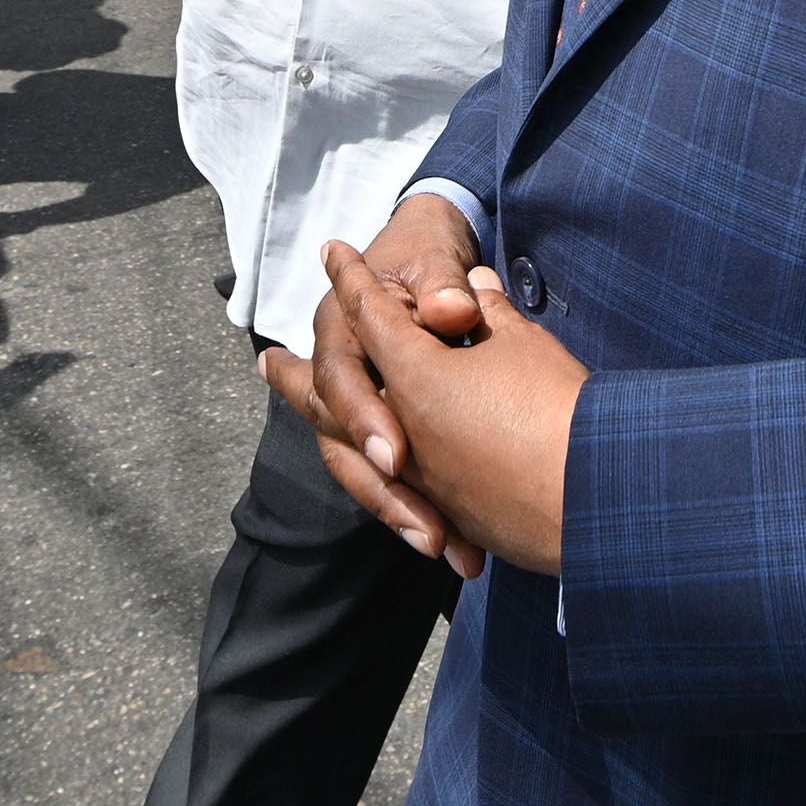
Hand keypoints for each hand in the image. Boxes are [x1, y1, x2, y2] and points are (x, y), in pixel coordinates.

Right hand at [265, 200, 491, 564]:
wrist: (434, 264)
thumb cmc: (426, 256)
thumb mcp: (433, 258)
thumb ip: (442, 284)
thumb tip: (452, 311)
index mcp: (339, 332)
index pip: (342, 381)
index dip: (364, 419)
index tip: (397, 456)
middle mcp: (342, 378)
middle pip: (345, 446)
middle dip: (387, 492)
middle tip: (429, 530)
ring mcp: (366, 411)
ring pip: (369, 474)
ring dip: (409, 514)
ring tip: (450, 549)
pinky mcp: (394, 435)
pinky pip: (403, 481)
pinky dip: (431, 512)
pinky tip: (466, 549)